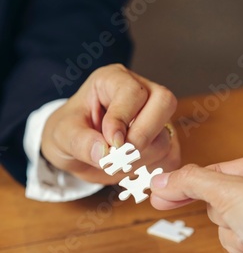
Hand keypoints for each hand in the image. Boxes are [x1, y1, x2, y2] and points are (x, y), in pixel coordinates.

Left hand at [41, 64, 180, 183]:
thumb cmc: (68, 132)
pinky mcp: (162, 140)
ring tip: (116, 164)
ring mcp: (155, 117)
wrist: (75, 151)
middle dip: (142, 135)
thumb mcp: (61, 135)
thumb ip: (80, 141)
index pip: (133, 92)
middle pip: (164, 102)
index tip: (109, 142)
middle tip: (119, 154)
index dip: (123, 118)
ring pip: (165, 136)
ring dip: (140, 158)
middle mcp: (141, 92)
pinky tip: (130, 171)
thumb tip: (104, 152)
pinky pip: (170, 157)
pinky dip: (152, 170)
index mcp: (113, 80)